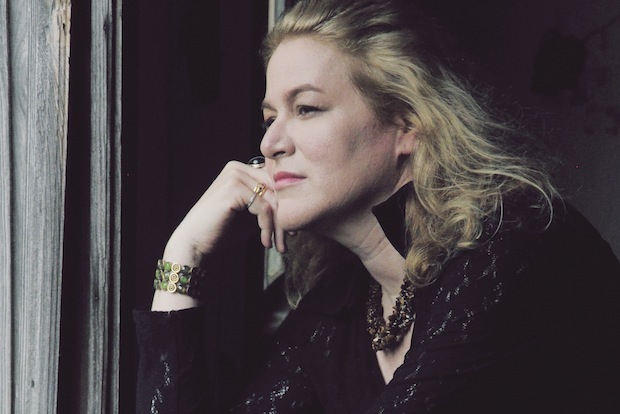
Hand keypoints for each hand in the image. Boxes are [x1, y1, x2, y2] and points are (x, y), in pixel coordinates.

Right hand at [162, 160, 285, 267]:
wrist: (195, 243)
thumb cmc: (222, 230)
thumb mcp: (251, 214)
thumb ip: (268, 205)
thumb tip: (296, 206)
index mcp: (241, 170)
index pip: (275, 182)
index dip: (286, 205)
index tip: (292, 229)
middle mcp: (237, 168)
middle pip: (276, 189)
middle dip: (285, 216)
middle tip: (290, 238)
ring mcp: (234, 176)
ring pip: (272, 199)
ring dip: (278, 226)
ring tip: (278, 244)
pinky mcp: (233, 189)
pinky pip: (264, 208)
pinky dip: (268, 227)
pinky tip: (265, 242)